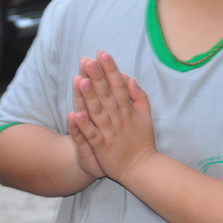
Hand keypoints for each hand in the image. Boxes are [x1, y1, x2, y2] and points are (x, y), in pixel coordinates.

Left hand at [70, 51, 155, 184]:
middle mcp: (118, 119)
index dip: (110, 69)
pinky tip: (76, 114)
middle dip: (97, 77)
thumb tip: (131, 78)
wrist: (142, 169)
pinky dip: (84, 125)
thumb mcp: (146, 116)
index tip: (103, 54)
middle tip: (87, 60)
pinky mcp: (101, 147)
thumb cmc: (142, 142)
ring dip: (88, 96)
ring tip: (80, 80)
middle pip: (106, 95)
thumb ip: (139, 97)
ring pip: (97, 111)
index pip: (118, 86)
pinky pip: (91, 134)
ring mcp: (109, 132)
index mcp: (128, 110)